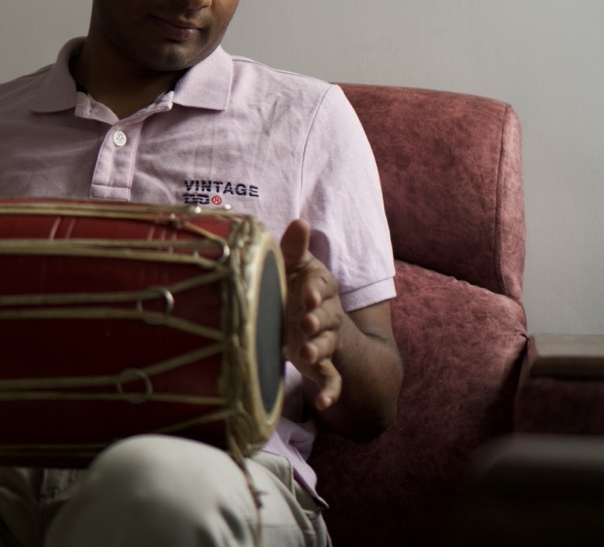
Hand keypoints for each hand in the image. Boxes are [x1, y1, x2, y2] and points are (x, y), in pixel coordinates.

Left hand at [280, 218, 343, 411]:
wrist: (308, 322)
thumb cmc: (295, 288)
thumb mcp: (294, 268)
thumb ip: (294, 248)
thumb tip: (300, 220)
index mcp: (319, 288)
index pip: (322, 287)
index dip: (316, 291)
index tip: (307, 294)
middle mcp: (326, 315)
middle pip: (327, 317)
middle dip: (318, 320)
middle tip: (306, 323)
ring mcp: (325, 342)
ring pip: (327, 347)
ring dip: (318, 350)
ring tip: (303, 354)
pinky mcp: (322, 367)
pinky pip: (332, 380)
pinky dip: (331, 393)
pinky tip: (324, 405)